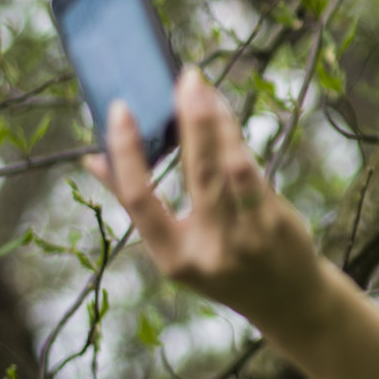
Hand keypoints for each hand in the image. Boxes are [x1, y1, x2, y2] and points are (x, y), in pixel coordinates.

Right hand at [85, 68, 324, 332]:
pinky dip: (237, 138)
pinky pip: (254, 171)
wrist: (286, 299)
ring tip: (204, 89)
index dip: (127, 153)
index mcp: (173, 259)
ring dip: (219, 123)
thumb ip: (137, 205)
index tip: (120, 110)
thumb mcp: (174, 249)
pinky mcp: (277, 222)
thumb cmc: (220, 265)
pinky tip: (224, 114)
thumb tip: (92, 159)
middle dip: (191, 122)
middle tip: (184, 79)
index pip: (140, 200)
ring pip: (233, 167)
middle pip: (197, 175)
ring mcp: (249, 237)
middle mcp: (211, 250)